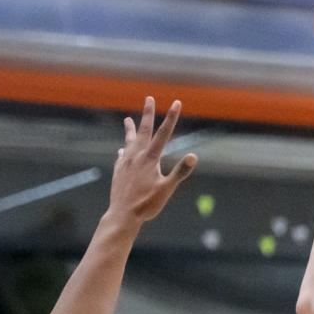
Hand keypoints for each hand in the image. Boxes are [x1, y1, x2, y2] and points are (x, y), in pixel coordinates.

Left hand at [107, 97, 196, 225]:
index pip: (163, 133)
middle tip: (148, 98)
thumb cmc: (146, 204)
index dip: (171, 117)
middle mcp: (136, 156)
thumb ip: (180, 172)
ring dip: (129, 129)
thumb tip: (194, 156)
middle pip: (143, 131)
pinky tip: (122, 151)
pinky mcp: (118, 172)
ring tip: (127, 119)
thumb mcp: (166, 189)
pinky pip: (121, 156)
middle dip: (148, 114)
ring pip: (128, 141)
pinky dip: (124, 150)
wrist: (122, 215)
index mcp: (150, 159)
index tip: (176, 102)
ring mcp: (125, 163)